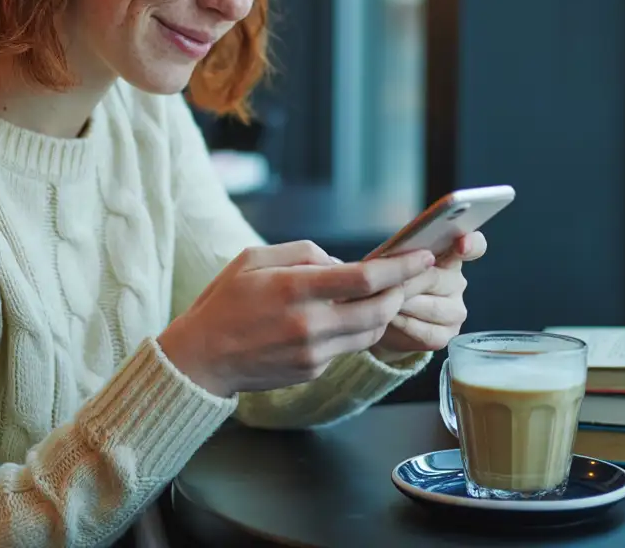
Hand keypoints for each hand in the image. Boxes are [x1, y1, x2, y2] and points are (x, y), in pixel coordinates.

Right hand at [158, 241, 437, 397]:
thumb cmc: (225, 301)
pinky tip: (343, 317)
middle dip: (403, 291)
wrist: (202, 358)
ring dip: (384, 312)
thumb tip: (341, 262)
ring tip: (385, 293)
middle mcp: (308, 325)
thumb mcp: (253, 258)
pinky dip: (354, 330)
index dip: (401, 268)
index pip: (365, 280)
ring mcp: (313, 353)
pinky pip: (347, 347)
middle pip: (380, 310)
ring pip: (371, 333)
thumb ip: (302, 253)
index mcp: (294, 289)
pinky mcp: (313, 371)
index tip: (422, 258)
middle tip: (414, 276)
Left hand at [372, 232, 486, 354]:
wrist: (382, 321)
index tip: (462, 245)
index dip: (471, 244)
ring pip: (431, 307)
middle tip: (383, 283)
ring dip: (403, 304)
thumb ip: (400, 255)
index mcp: (447, 255)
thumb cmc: (388, 284)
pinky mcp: (447, 336)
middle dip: (405, 281)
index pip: (474, 246)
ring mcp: (455, 311)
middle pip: (435, 278)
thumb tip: (397, 256)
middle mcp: (456, 282)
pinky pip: (427, 331)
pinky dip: (405, 324)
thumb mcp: (390, 263)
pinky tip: (391, 318)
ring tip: (383, 301)